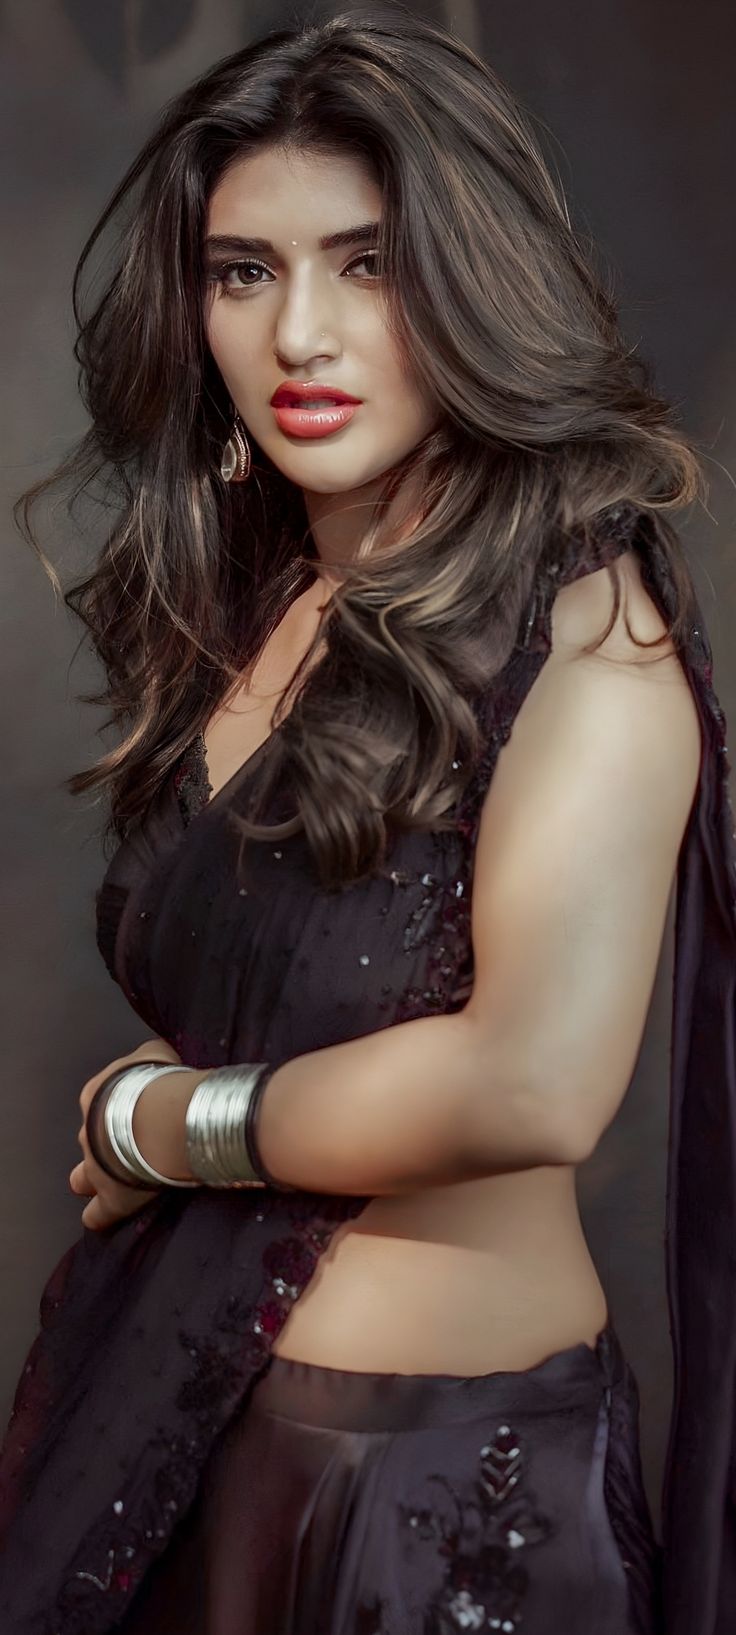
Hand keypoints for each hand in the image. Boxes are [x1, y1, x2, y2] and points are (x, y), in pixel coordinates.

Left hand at [69, 1037, 182, 1231]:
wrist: (159, 1118)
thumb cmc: (157, 1083)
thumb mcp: (155, 1055)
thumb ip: (150, 1059)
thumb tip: (155, 1059)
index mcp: (96, 1096)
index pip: (97, 1103)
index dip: (115, 1110)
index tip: (136, 1112)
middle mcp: (89, 1133)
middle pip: (88, 1141)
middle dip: (101, 1145)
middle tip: (125, 1146)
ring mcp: (96, 1169)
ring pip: (83, 1178)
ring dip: (93, 1180)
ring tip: (111, 1182)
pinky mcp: (111, 1200)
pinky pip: (98, 1214)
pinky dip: (101, 1216)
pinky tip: (105, 1217)